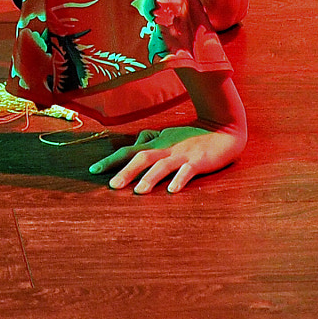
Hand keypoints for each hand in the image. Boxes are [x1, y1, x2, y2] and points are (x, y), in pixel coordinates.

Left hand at [89, 122, 246, 193]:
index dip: (111, 160)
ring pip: (162, 165)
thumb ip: (151, 139)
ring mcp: (183, 154)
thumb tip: (135, 142)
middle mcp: (166, 148)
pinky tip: (172, 191)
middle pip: (142, 158)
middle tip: (112, 185)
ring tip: (138, 191)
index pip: (129, 151)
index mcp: (157, 144)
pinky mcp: (199, 161)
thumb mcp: (169, 135)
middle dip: (126, 171)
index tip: (93, 171)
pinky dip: (179, 180)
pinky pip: (188, 171)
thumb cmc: (193, 134)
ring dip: (150, 178)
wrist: (224, 127)